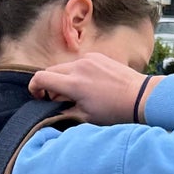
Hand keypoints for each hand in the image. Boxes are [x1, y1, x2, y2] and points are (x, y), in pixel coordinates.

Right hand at [27, 53, 152, 124]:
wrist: (139, 97)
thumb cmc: (115, 111)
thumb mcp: (86, 117)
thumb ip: (64, 111)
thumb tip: (52, 109)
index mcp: (73, 84)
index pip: (40, 78)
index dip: (34, 88)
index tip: (39, 97)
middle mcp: (78, 67)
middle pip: (50, 71)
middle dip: (49, 84)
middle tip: (57, 99)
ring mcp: (88, 59)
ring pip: (64, 66)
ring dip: (63, 78)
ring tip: (75, 93)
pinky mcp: (97, 56)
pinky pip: (78, 62)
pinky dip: (77, 72)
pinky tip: (88, 84)